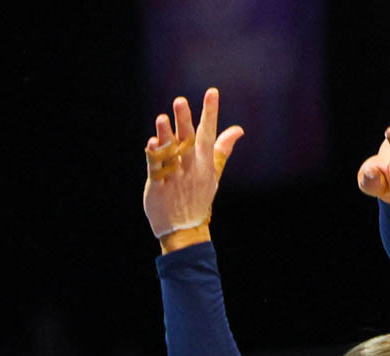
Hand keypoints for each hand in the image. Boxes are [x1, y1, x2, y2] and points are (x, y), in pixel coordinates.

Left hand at [142, 87, 244, 249]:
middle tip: (180, 100)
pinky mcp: (158, 187)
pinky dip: (154, 156)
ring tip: (161, 119)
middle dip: (184, 120)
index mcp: (204, 163)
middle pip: (187, 140)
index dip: (210, 112)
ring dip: (166, 135)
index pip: (208, 133)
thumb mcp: (213, 174)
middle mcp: (190, 167)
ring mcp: (174, 177)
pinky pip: (156, 169)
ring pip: (170, 153)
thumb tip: (238, 130)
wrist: (185, 229)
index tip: (212, 92)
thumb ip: (222, 150)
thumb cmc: (199, 198)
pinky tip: (151, 142)